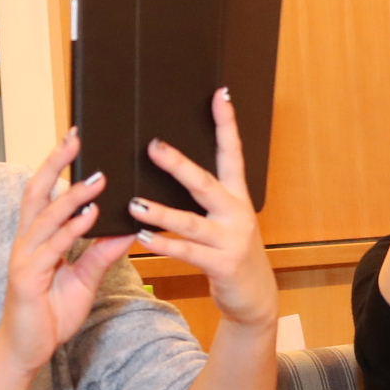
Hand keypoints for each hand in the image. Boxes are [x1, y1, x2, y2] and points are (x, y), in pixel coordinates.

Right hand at [0, 130, 137, 376]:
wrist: (28, 351)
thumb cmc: (51, 313)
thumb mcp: (85, 280)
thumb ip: (102, 254)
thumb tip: (127, 228)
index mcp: (38, 238)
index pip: (45, 192)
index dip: (57, 165)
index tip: (75, 139)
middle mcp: (27, 242)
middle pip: (37, 193)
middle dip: (56, 164)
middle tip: (77, 138)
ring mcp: (24, 258)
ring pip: (47, 217)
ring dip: (73, 196)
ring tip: (98, 179)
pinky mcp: (27, 278)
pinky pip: (52, 248)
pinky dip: (71, 230)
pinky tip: (90, 217)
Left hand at [128, 89, 277, 329]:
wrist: (255, 295)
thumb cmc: (231, 251)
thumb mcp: (224, 220)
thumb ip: (204, 197)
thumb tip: (171, 165)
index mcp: (236, 196)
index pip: (232, 153)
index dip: (227, 123)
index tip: (220, 94)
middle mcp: (236, 213)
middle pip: (205, 183)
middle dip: (179, 165)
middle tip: (153, 146)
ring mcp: (230, 239)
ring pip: (190, 222)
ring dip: (161, 212)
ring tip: (134, 202)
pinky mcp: (221, 265)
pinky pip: (186, 252)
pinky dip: (163, 245)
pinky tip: (142, 237)